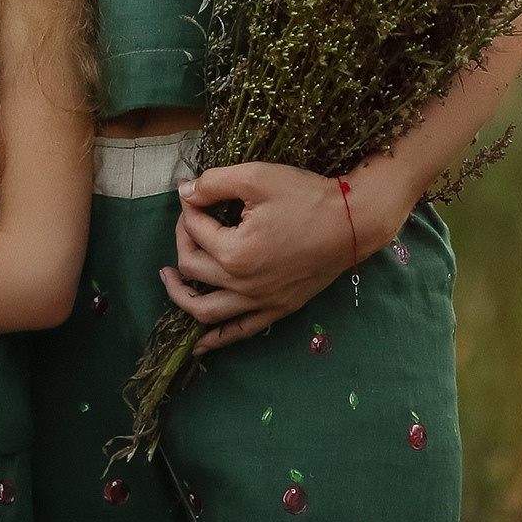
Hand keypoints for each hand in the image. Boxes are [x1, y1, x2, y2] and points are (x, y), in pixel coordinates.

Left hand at [161, 161, 408, 353]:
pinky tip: (199, 344)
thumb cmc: (306, 196)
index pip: (194, 231)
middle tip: (190, 221)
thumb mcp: (255, 177)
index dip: (189, 208)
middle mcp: (243, 285)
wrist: (353, 221)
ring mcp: (261, 301)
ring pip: (206, 311)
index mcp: (235, 253)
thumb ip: (213, 183)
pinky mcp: (278, 309)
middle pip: (192, 268)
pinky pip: (239, 331)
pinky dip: (216, 338)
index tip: (195, 194)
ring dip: (181, 296)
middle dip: (183, 240)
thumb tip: (184, 192)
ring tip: (168, 279)